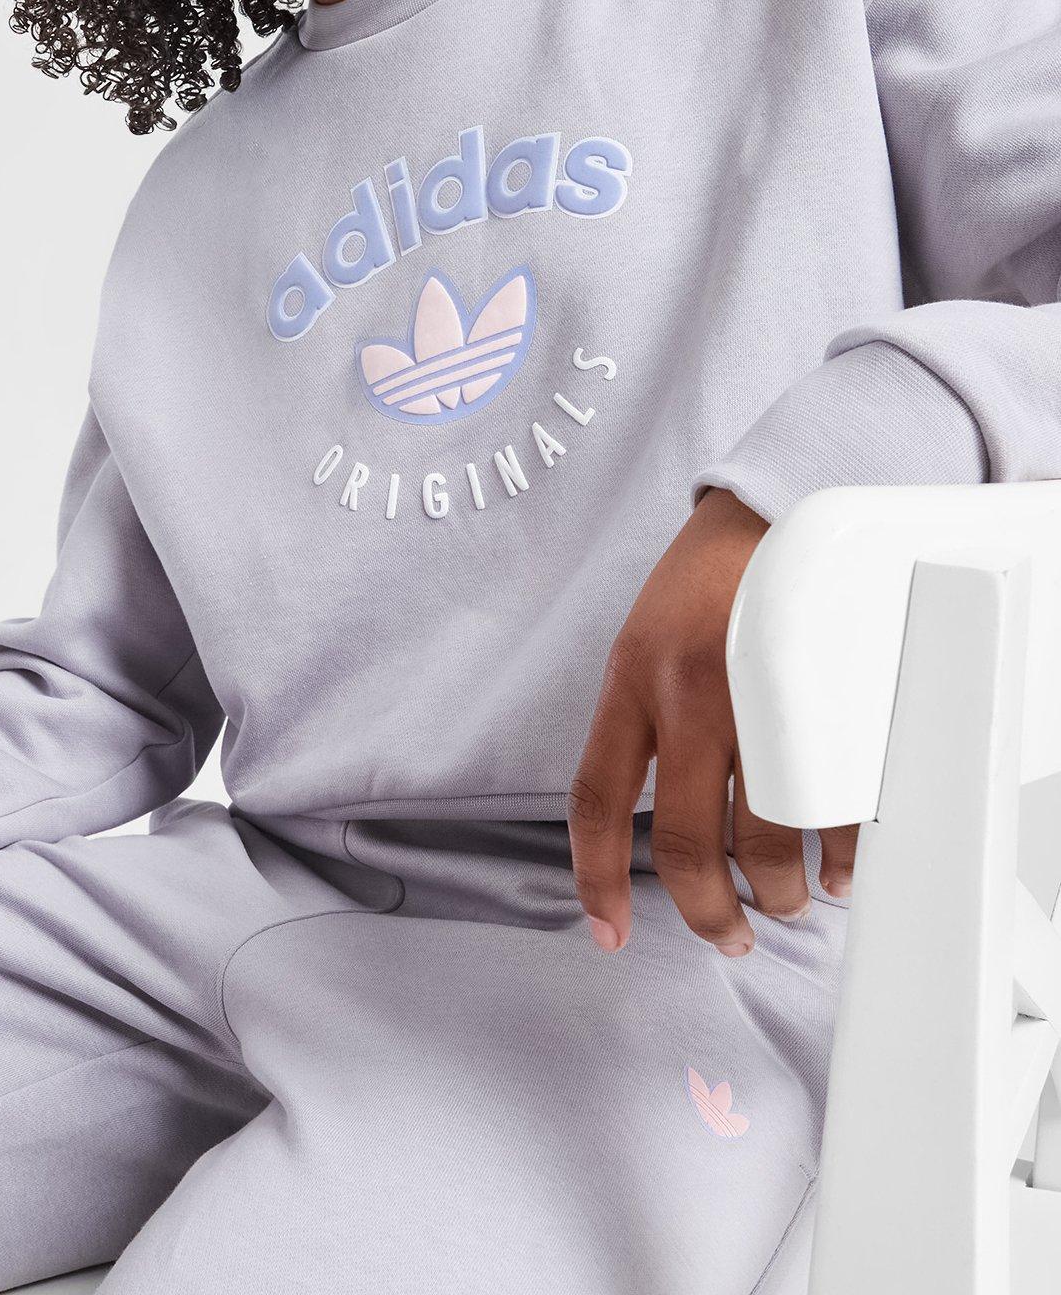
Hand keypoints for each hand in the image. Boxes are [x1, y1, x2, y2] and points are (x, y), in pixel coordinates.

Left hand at [568, 486, 857, 956]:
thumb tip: (658, 823)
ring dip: (779, 889)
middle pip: (689, 841)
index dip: (596, 877)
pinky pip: (834, 801)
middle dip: (709, 909)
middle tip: (726, 934)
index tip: (606, 930)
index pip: (598, 799)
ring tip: (787, 901)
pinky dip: (840, 851)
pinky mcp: (827, 697)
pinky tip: (838, 866)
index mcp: (633, 677)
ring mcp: (763, 696)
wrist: (779, 501)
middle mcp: (690, 690)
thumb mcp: (646, 639)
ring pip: (768, 835)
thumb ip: (646, 722)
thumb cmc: (710, 576)